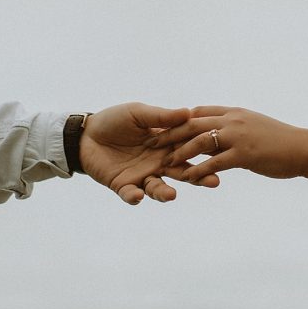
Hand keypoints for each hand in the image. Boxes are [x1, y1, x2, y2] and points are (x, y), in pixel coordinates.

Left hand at [80, 102, 219, 204]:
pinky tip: (137, 195)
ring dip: (164, 192)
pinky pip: (130, 194)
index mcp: (165, 145)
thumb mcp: (138, 113)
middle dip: (197, 178)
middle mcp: (157, 163)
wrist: (87, 133)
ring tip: (171, 195)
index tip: (221, 155)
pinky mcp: (123, 186)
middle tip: (213, 182)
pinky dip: (134, 197)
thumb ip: (161, 117)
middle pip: (181, 173)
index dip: (204, 154)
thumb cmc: (115, 120)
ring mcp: (141, 176)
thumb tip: (188, 111)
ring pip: (157, 188)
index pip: (188, 150)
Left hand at [153, 106, 307, 185]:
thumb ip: (235, 128)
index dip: (180, 119)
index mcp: (234, 112)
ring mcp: (237, 136)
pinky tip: (186, 179)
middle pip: (192, 123)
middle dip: (170, 133)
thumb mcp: (254, 127)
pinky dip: (197, 171)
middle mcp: (232, 120)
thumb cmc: (282, 142)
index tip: (163, 127)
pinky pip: (213, 162)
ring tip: (164, 163)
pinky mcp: (243, 154)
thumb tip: (220, 134)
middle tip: (151, 143)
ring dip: (179, 152)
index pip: (200, 111)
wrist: (304, 148)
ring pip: (199, 141)